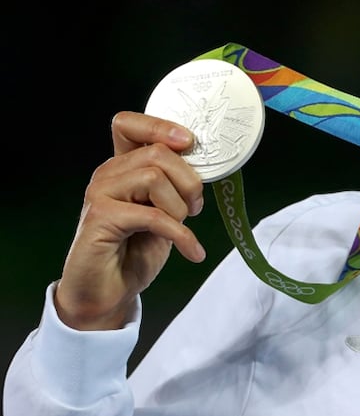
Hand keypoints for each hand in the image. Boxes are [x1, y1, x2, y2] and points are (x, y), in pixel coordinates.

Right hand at [54, 111, 206, 330]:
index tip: (189, 143)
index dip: (160, 126)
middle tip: (195, 208)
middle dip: (189, 181)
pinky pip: (152, 215)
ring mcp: (100, 194)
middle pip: (158, 153)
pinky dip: (180, 235)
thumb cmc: (136, 249)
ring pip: (154, 178)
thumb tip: (204, 164)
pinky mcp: (100, 218)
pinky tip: (192, 251)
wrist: (109, 291)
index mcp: (122, 167)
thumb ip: (174, 185)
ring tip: (181, 228)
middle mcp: (107, 174)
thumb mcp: (164, 210)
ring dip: (179, 207)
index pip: (129, 124)